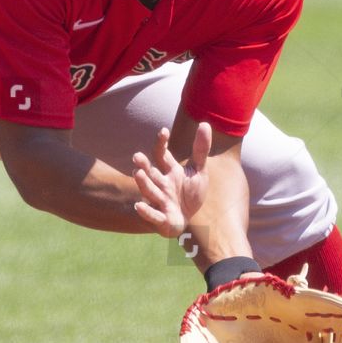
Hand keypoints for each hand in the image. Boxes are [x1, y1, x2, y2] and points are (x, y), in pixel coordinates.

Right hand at [131, 122, 211, 236]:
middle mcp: (162, 185)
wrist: (190, 219)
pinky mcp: (162, 219)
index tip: (164, 131)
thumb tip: (204, 123)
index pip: (162, 155)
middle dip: (144, 165)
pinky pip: (153, 214)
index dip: (161, 143)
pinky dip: (146, 211)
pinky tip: (138, 205)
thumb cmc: (191, 193)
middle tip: (137, 156)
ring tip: (137, 173)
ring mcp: (161, 201)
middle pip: (151, 173)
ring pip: (150, 191)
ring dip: (143, 183)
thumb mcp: (199, 170)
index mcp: (170, 172)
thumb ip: (200, 149)